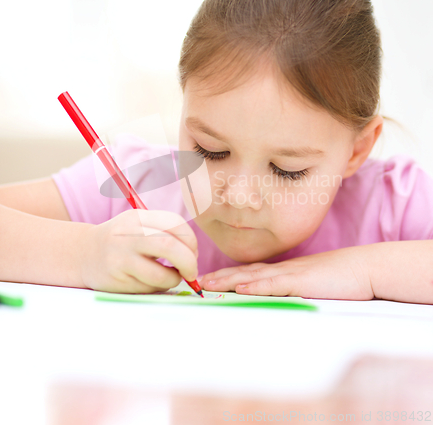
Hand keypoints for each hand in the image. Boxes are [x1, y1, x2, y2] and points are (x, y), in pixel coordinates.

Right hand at [80, 209, 197, 293]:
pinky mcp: (117, 279)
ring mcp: (121, 258)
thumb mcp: (138, 224)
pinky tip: (153, 281)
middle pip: (170, 247)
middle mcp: (128, 234)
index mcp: (138, 217)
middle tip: (192, 271)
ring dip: (174, 279)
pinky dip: (159, 287)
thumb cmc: (121, 240)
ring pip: (161, 274)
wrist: (83, 253)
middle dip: (189, 262)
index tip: (193, 252)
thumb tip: (194, 253)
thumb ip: (164, 231)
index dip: (191, 240)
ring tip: (172, 277)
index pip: (175, 223)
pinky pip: (148, 288)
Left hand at [199, 248, 373, 299]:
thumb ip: (296, 288)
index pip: (252, 272)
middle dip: (221, 277)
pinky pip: (274, 284)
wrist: (365, 268)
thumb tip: (281, 296)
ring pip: (254, 276)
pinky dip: (255, 286)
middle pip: (246, 272)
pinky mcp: (302, 281)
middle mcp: (283, 269)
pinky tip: (240, 289)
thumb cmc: (342, 278)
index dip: (231, 275)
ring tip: (209, 285)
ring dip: (229, 280)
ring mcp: (291, 274)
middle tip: (199, 282)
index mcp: (285, 271)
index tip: (212, 279)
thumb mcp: (313, 283)